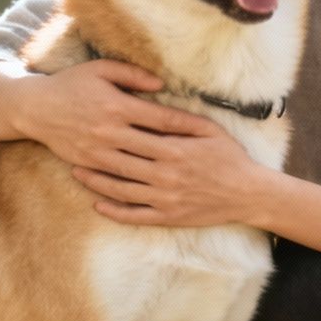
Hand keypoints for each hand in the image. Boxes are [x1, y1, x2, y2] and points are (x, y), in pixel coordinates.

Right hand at [14, 59, 217, 172]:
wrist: (34, 108)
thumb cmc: (72, 84)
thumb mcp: (101, 69)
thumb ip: (132, 74)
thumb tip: (161, 85)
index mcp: (118, 106)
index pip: (162, 119)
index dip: (188, 126)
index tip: (209, 131)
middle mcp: (110, 132)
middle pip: (156, 147)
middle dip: (183, 154)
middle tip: (208, 160)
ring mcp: (99, 152)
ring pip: (139, 168)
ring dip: (163, 174)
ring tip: (187, 177)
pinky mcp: (89, 164)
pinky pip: (118, 179)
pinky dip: (137, 184)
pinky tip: (155, 187)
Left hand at [71, 125, 274, 228]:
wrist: (248, 194)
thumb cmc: (230, 158)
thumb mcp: (210, 130)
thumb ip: (181, 119)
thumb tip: (156, 103)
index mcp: (173, 149)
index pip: (133, 137)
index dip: (109, 130)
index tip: (89, 122)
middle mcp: (164, 175)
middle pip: (120, 163)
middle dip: (94, 155)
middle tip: (72, 146)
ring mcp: (164, 198)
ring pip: (121, 190)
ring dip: (96, 182)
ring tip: (77, 173)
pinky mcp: (167, 217)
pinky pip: (134, 215)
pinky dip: (113, 211)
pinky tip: (98, 204)